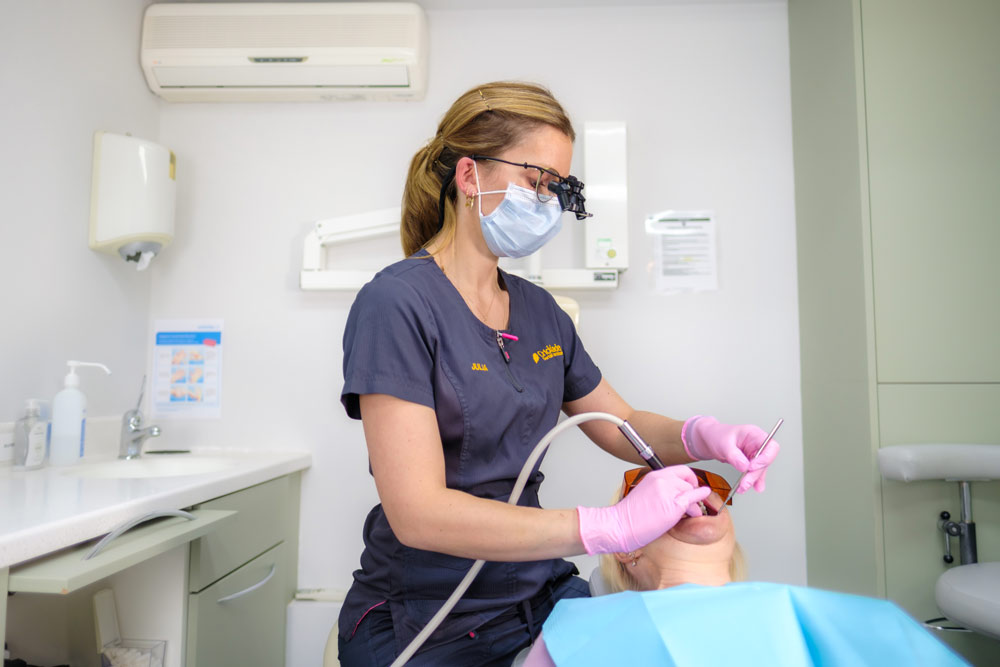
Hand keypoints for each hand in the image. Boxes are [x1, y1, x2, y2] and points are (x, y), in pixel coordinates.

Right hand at [577, 466, 710, 554]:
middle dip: (692, 489)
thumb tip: (677, 496)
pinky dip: (696, 505)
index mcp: (653, 476)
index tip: (689, 487)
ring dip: (693, 502)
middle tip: (692, 500)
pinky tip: (696, 511)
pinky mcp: (673, 505)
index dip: (688, 479)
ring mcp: (667, 491)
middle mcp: (661, 480)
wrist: (619, 526)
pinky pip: (692, 501)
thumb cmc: (629, 516)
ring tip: (688, 513)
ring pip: (690, 490)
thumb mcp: (645, 494)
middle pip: (687, 478)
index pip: (679, 470)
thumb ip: (661, 491)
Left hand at [682, 415, 779, 492]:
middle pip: (765, 461)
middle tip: (745, 483)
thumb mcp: (723, 444)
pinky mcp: (750, 462)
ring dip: (752, 480)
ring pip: (760, 469)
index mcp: (754, 434)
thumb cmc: (717, 435)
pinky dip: (751, 481)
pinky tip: (749, 487)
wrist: (709, 439)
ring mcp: (754, 453)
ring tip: (742, 487)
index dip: (765, 458)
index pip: (771, 446)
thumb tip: (745, 467)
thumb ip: (734, 455)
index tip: (752, 467)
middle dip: (755, 474)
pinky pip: (754, 473)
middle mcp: (757, 444)